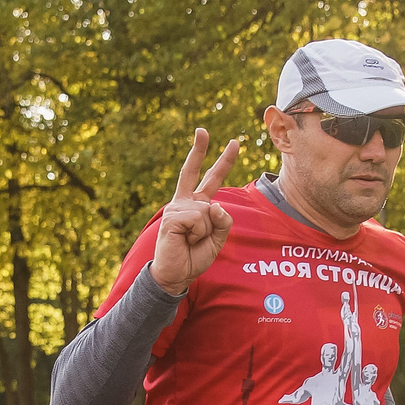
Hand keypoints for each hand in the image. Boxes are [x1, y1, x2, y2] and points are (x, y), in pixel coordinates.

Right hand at [149, 128, 239, 295]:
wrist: (175, 275)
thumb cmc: (194, 257)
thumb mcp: (218, 239)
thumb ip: (223, 221)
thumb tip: (214, 204)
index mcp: (196, 205)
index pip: (210, 179)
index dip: (222, 161)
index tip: (232, 142)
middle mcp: (185, 202)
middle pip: (195, 172)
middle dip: (199, 148)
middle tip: (202, 129)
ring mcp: (176, 207)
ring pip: (207, 211)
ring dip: (206, 231)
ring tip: (191, 241)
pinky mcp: (171, 217)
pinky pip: (198, 219)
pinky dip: (197, 234)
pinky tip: (184, 240)